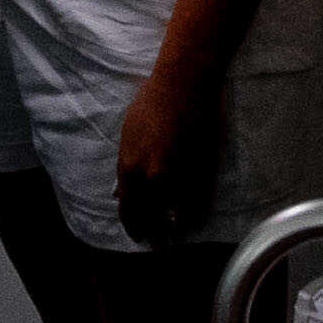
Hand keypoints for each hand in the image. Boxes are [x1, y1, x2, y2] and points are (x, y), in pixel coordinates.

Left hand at [111, 65, 214, 245]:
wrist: (184, 83)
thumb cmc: (153, 101)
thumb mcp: (128, 133)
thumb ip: (128, 164)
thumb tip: (122, 189)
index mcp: (129, 167)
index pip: (128, 208)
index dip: (133, 223)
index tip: (138, 232)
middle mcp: (150, 178)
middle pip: (148, 217)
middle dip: (151, 231)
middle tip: (155, 239)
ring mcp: (177, 177)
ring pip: (172, 216)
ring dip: (171, 227)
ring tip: (173, 233)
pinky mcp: (200, 172)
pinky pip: (196, 207)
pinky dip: (193, 218)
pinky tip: (192, 222)